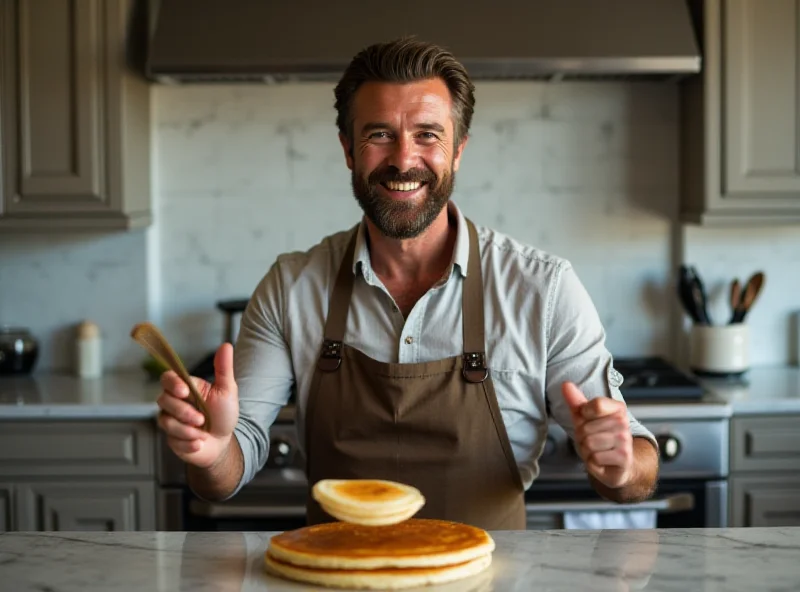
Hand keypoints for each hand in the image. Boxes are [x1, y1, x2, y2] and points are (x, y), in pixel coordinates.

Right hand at [156, 343, 238, 468]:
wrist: (223, 441)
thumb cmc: (224, 414)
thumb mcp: (227, 390)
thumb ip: (224, 369)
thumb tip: (226, 345)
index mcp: (186, 388)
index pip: (167, 379)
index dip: (172, 384)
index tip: (184, 392)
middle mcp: (173, 402)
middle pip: (163, 400)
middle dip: (184, 412)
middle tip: (202, 419)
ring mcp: (169, 420)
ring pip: (166, 422)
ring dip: (187, 430)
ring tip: (203, 432)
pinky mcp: (170, 438)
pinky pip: (172, 440)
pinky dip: (189, 443)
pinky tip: (199, 443)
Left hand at [561, 381, 633, 489]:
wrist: (617, 462)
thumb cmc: (600, 436)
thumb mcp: (585, 417)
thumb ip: (576, 401)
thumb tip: (566, 384)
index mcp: (617, 408)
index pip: (596, 404)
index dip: (584, 414)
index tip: (588, 418)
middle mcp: (624, 422)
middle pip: (586, 428)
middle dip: (582, 437)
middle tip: (592, 440)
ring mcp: (625, 440)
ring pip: (589, 444)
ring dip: (586, 451)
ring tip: (596, 450)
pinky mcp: (624, 458)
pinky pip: (595, 459)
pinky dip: (592, 463)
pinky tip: (601, 461)